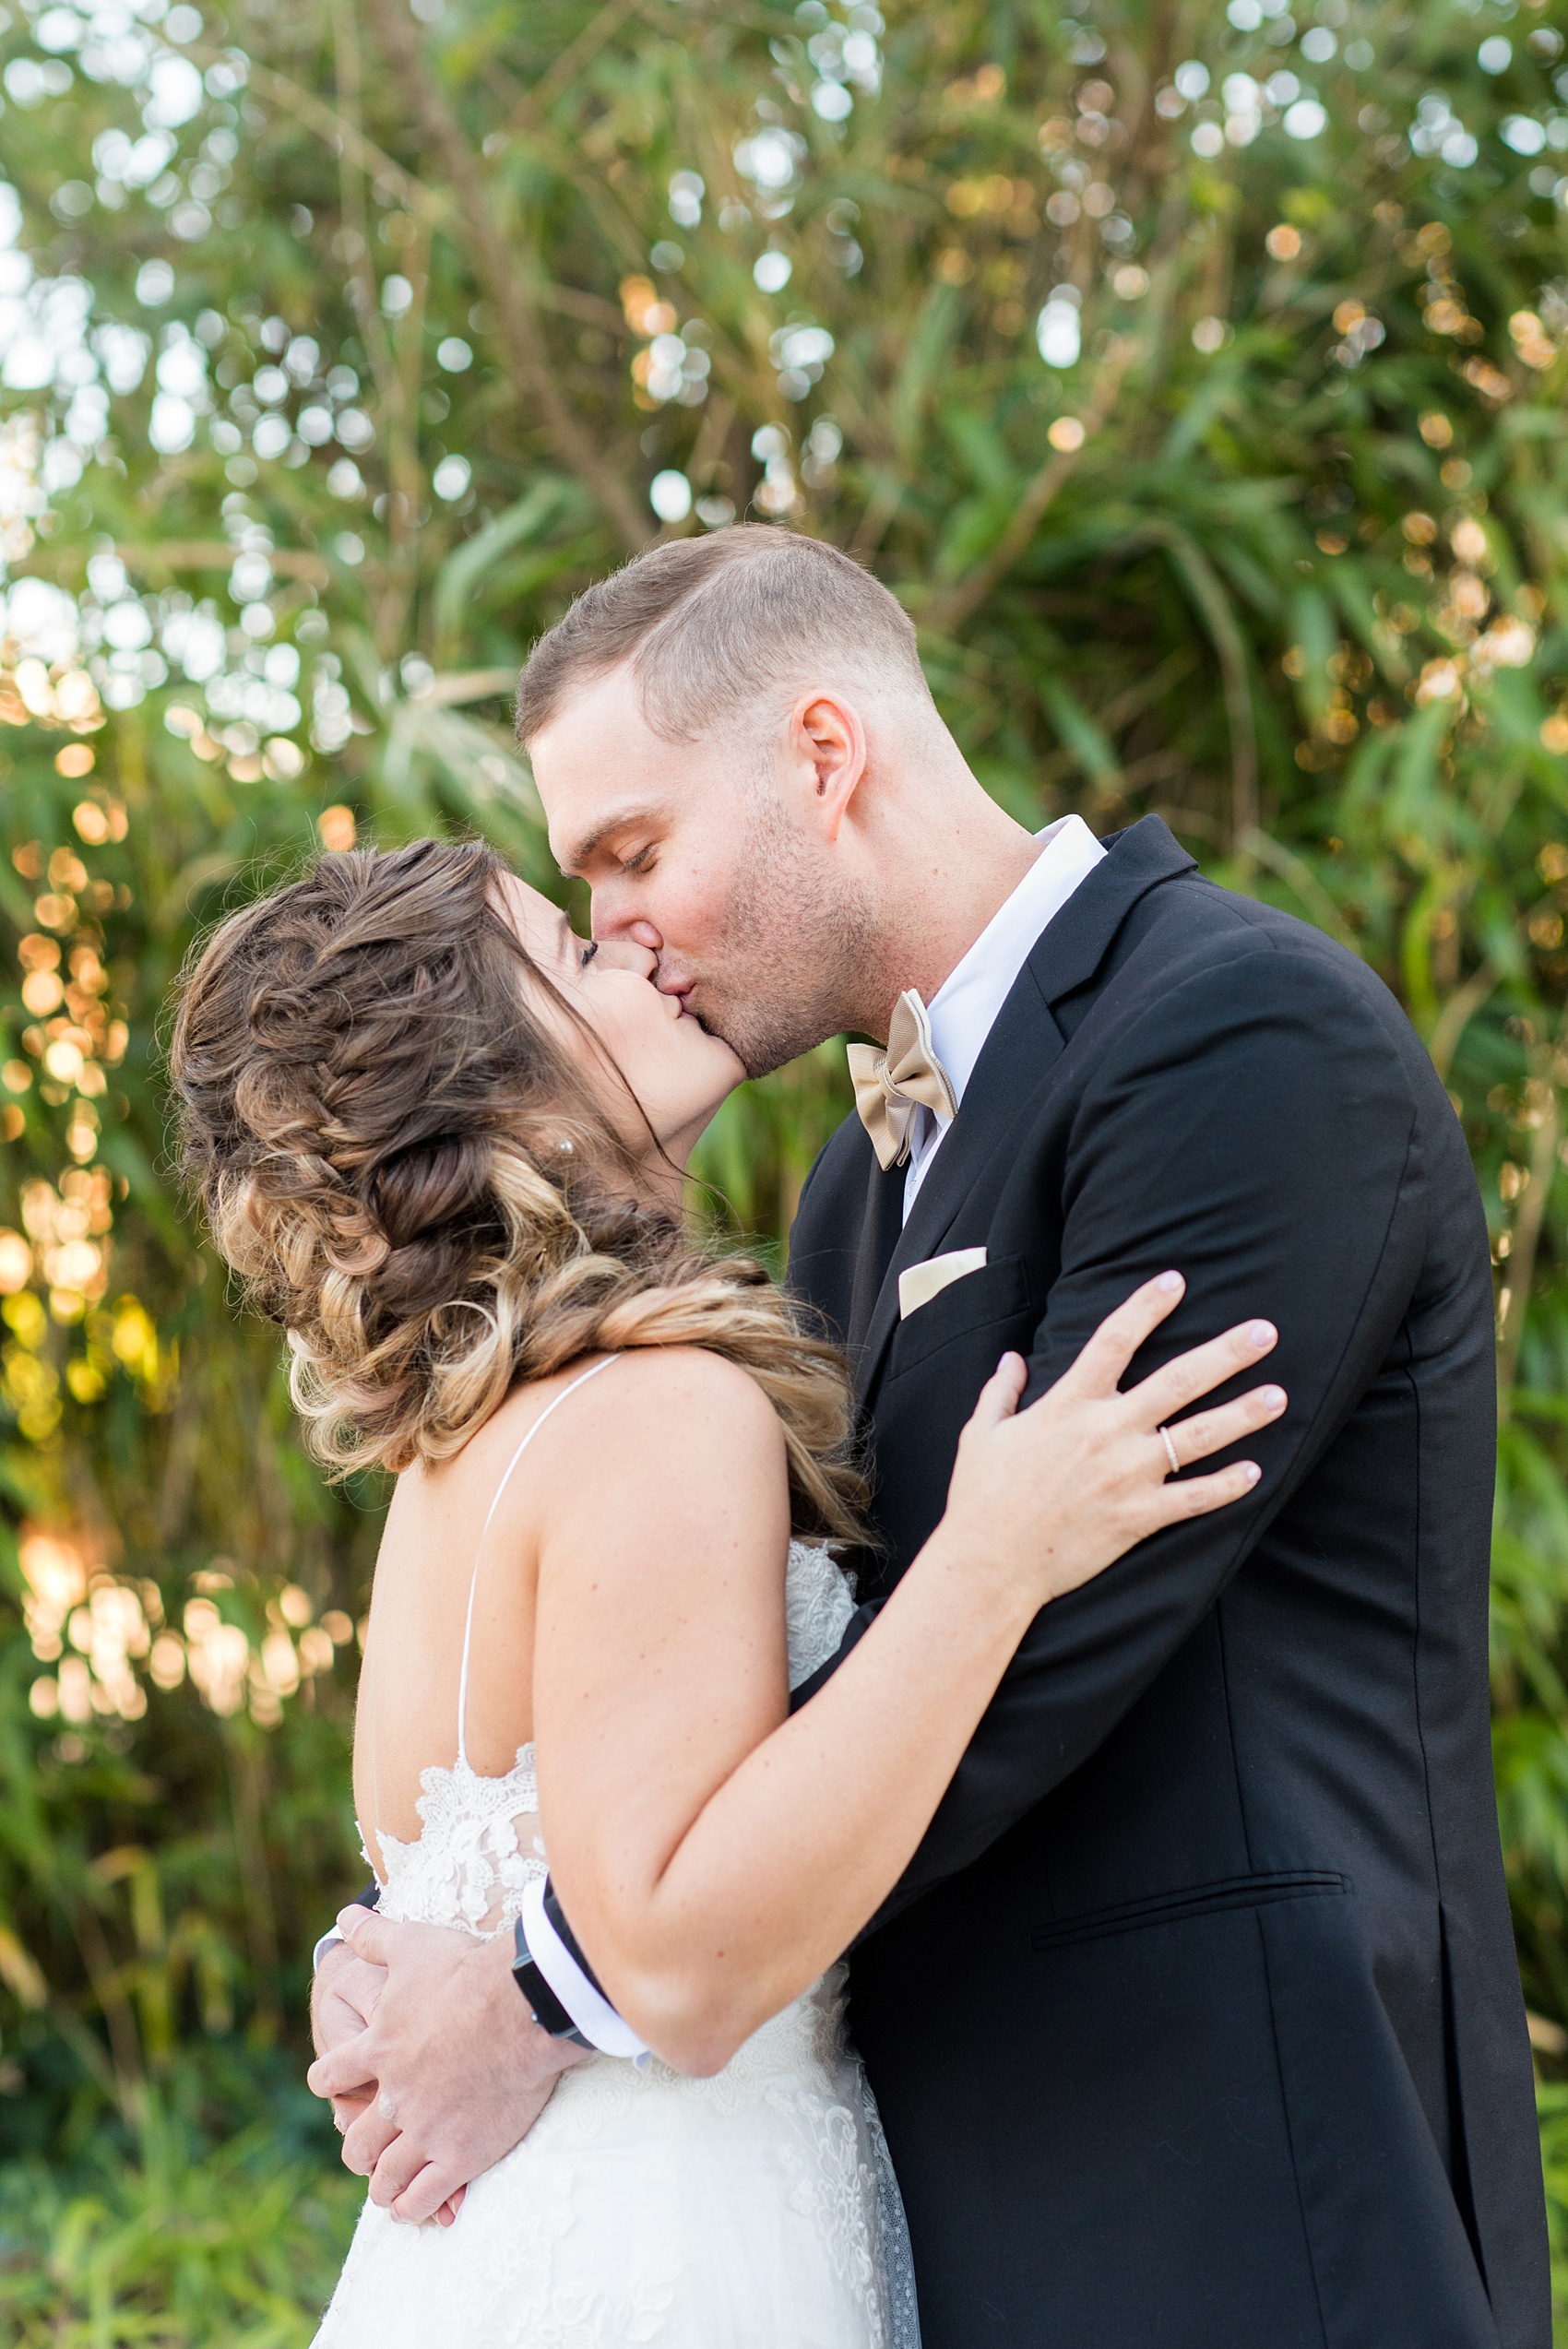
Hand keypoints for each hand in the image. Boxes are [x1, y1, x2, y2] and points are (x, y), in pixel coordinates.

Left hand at [306, 1907, 590, 2225]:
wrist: (520, 2008)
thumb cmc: (467, 1970)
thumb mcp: (413, 1943)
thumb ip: (374, 1936)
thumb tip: (343, 1916)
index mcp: (378, 2048)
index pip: (331, 2076)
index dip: (328, 2082)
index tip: (333, 2086)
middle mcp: (394, 2096)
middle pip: (357, 2140)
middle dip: (357, 2148)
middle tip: (364, 2150)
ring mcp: (426, 2130)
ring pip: (385, 2176)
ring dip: (381, 2184)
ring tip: (386, 2189)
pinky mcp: (461, 2155)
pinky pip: (424, 2196)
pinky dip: (412, 2207)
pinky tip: (411, 2209)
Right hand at [939, 1270, 1283, 1609]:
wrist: (990, 1562)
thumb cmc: (981, 1496)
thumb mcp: (982, 1433)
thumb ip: (1000, 1391)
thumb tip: (1011, 1359)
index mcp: (1068, 1404)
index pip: (1115, 1340)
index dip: (1147, 1307)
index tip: (1176, 1281)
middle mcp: (1106, 1432)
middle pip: (1178, 1381)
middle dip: (1226, 1354)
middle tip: (1265, 1332)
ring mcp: (1127, 1475)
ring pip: (1198, 1437)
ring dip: (1243, 1415)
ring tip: (1278, 1396)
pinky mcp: (1137, 1517)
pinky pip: (1193, 1498)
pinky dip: (1225, 1486)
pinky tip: (1254, 1472)